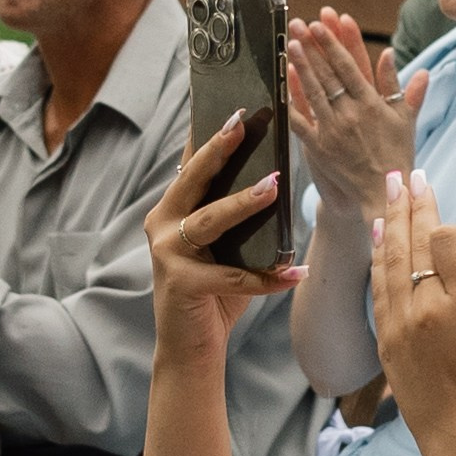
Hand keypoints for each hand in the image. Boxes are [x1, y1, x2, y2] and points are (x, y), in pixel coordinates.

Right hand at [145, 113, 300, 359]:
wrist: (191, 348)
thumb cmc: (215, 292)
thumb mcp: (226, 247)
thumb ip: (236, 216)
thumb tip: (273, 178)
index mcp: (172, 210)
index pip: (190, 164)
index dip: (209, 134)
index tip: (232, 107)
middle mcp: (162, 225)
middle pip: (193, 179)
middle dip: (218, 149)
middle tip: (242, 124)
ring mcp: (167, 254)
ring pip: (210, 220)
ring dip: (244, 203)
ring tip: (274, 186)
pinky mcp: (181, 284)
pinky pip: (231, 275)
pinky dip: (267, 276)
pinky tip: (294, 272)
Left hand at [287, 11, 426, 217]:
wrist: (384, 191)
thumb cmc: (397, 154)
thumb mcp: (404, 117)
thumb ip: (397, 84)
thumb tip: (390, 53)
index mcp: (372, 104)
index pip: (349, 66)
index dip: (334, 43)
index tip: (322, 24)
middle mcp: (351, 114)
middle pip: (328, 74)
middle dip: (313, 47)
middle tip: (300, 24)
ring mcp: (333, 130)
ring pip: (313, 92)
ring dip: (301, 66)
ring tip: (292, 43)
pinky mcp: (320, 147)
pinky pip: (302, 121)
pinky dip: (292, 101)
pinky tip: (284, 82)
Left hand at [369, 165, 455, 455]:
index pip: (447, 239)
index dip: (442, 215)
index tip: (437, 195)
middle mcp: (429, 309)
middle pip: (414, 243)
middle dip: (410, 204)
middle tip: (405, 173)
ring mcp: (401, 326)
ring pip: (390, 262)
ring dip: (389, 223)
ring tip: (388, 192)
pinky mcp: (386, 341)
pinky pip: (378, 289)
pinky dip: (378, 259)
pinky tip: (380, 237)